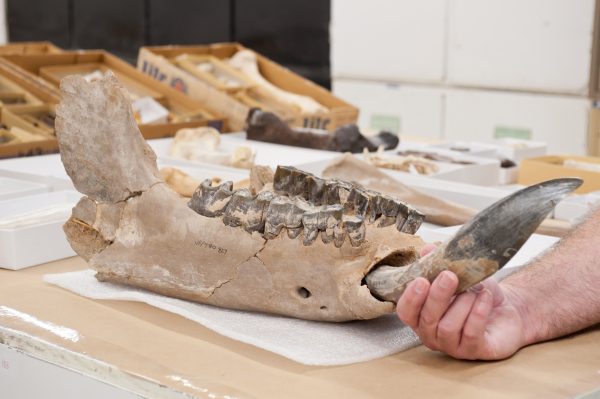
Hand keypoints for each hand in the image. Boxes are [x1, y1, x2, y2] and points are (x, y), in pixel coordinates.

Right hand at [396, 244, 530, 359]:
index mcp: (421, 315)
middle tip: (449, 276)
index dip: (411, 298)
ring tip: (474, 290)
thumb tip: (427, 250)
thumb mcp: (458, 272)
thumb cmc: (476, 292)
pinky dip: (478, 312)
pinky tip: (485, 298)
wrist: (509, 306)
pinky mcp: (474, 351)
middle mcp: (432, 334)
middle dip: (438, 296)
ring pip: (448, 328)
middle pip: (427, 319)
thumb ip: (438, 262)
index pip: (406, 312)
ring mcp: (452, 346)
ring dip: (462, 304)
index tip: (421, 280)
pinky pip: (471, 333)